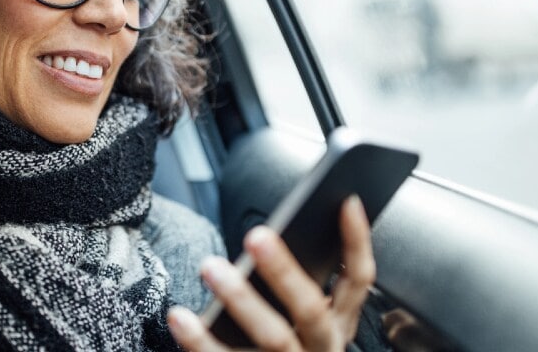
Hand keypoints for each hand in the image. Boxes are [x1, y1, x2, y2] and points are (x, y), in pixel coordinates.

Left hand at [168, 195, 374, 351]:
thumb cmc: (288, 348)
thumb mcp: (306, 325)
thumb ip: (296, 288)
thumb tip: (267, 238)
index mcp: (338, 326)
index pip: (358, 281)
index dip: (357, 242)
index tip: (345, 201)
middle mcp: (323, 349)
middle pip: (311, 310)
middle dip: (284, 272)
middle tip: (257, 236)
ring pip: (273, 338)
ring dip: (242, 300)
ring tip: (210, 267)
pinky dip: (201, 341)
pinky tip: (179, 317)